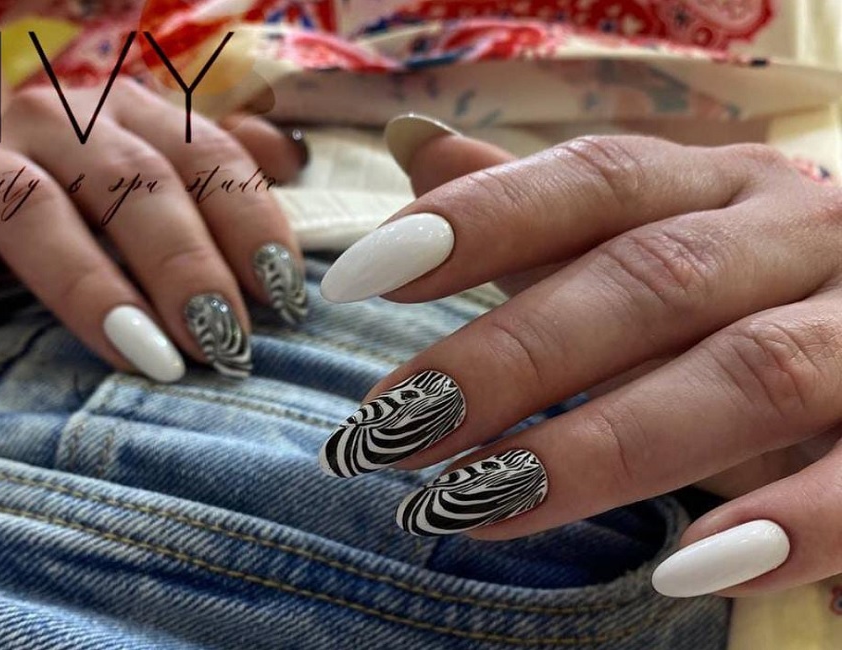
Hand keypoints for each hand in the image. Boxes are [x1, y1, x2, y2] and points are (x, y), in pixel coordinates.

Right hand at [0, 79, 308, 380]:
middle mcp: (54, 121)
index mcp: (127, 111)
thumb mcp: (149, 151)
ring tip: (143, 353)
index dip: (249, 224)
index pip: (204, 158)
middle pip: (130, 184)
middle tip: (223, 340)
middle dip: (183, 263)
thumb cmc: (76, 173)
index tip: (283, 298)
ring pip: (32, 209)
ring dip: (91, 285)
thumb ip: (219, 157)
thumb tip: (295, 156)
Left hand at [319, 114, 841, 598]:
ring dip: (603, 447)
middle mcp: (799, 235)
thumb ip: (537, 209)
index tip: (362, 274)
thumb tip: (411, 147)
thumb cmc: (750, 287)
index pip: (594, 180)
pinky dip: (784, 525)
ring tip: (476, 504)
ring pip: (746, 375)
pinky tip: (682, 569)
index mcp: (720, 185)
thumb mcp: (650, 234)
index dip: (478, 219)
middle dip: (512, 358)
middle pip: (650, 281)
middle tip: (393, 427)